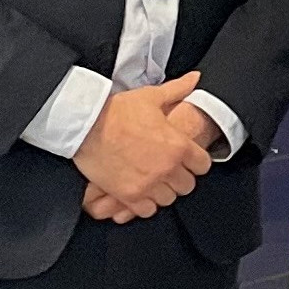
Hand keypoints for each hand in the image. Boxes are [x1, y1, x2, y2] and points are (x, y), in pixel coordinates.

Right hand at [74, 72, 213, 221]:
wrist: (85, 125)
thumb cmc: (117, 110)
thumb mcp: (151, 96)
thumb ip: (178, 90)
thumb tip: (196, 78)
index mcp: (178, 145)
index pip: (203, 165)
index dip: (196, 162)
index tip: (187, 159)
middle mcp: (167, 168)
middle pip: (187, 185)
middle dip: (180, 177)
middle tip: (168, 169)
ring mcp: (148, 184)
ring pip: (169, 199)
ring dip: (163, 190)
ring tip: (153, 179)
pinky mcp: (129, 195)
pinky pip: (147, 210)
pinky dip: (145, 203)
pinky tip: (140, 190)